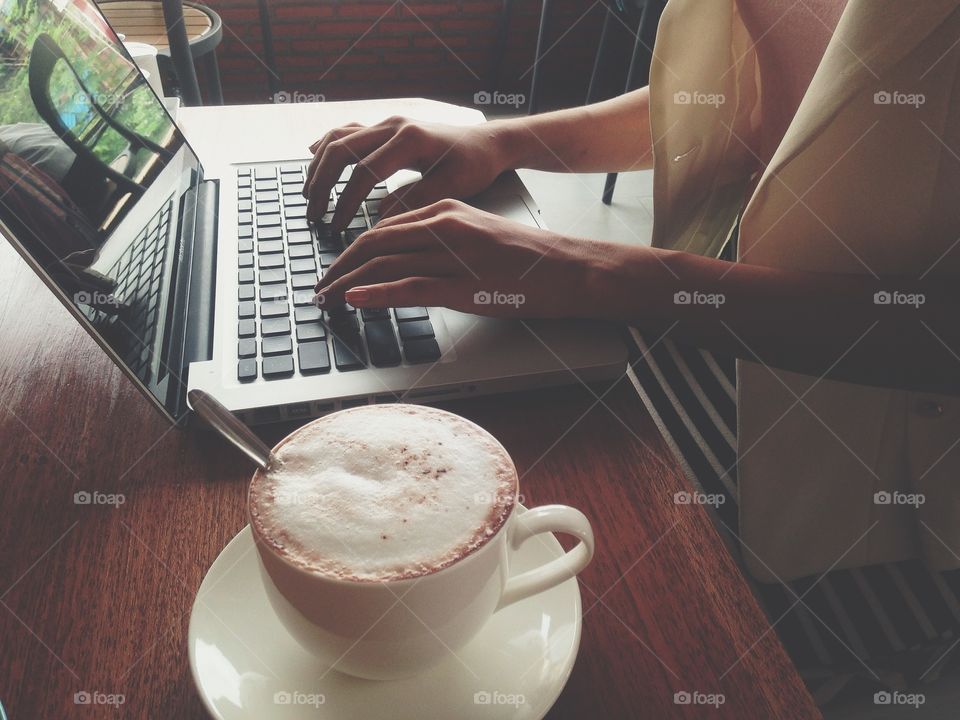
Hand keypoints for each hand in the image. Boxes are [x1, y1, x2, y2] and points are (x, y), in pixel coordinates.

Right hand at [303, 116, 512, 228]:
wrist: (486, 143)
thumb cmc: (474, 166)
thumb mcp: (453, 186)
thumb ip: (417, 199)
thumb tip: (381, 217)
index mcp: (409, 140)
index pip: (364, 171)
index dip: (347, 201)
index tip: (337, 226)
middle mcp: (393, 125)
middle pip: (341, 151)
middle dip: (322, 184)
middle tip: (314, 215)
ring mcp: (386, 123)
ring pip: (338, 138)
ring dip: (319, 166)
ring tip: (309, 195)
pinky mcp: (385, 128)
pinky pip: (347, 131)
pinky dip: (327, 145)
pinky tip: (312, 157)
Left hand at [314, 199, 613, 317]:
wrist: (565, 268)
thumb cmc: (525, 258)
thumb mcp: (476, 236)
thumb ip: (440, 243)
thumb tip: (406, 263)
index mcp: (445, 210)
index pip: (383, 228)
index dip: (351, 250)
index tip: (335, 269)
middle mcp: (442, 225)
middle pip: (374, 242)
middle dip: (340, 266)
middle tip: (320, 286)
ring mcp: (450, 253)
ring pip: (383, 263)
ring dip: (348, 282)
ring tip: (326, 298)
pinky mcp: (460, 283)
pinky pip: (407, 285)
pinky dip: (375, 293)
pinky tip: (354, 299)